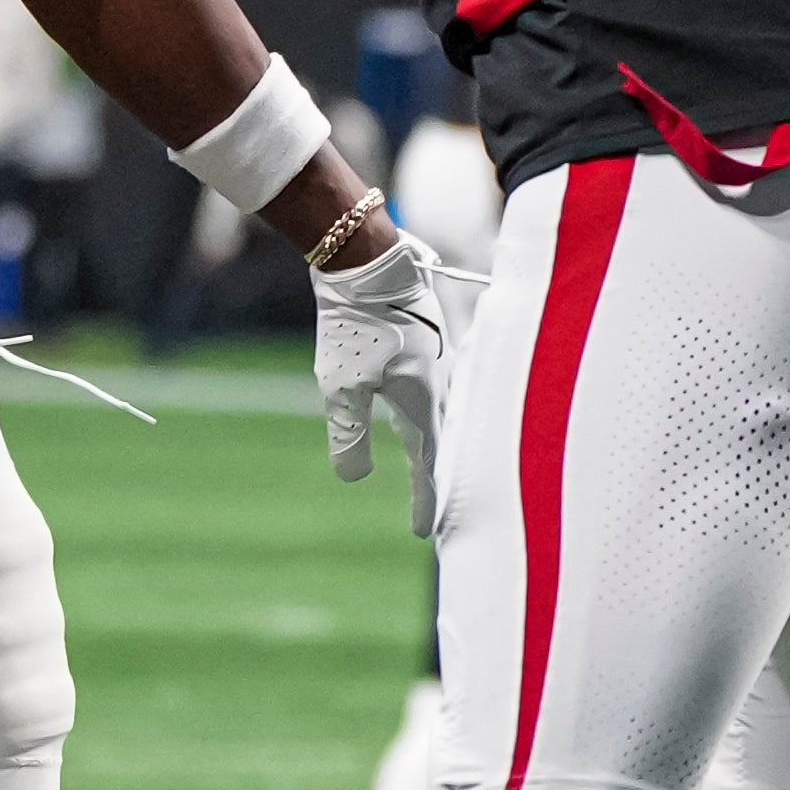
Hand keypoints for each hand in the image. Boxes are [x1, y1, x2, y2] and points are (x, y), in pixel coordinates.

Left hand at [313, 227, 450, 536]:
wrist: (366, 256)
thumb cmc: (353, 322)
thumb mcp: (340, 385)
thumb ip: (348, 434)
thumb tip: (352, 478)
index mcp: (423, 400)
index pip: (427, 463)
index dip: (424, 499)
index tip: (422, 533)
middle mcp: (442, 383)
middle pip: (446, 440)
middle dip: (440, 475)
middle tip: (436, 506)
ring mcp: (441, 358)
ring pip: (449, 412)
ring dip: (444, 442)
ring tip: (439, 465)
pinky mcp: (432, 338)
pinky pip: (444, 386)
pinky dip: (440, 409)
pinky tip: (431, 408)